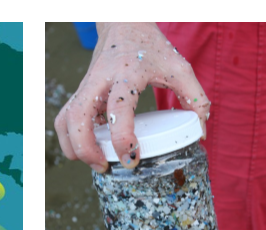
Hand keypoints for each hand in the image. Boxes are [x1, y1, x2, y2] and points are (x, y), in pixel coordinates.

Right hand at [54, 22, 209, 171]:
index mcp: (127, 73)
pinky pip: (65, 120)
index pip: (119, 108)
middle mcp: (99, 81)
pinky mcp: (79, 95)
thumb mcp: (178, 67)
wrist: (124, 27)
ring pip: (64, 121)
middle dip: (85, 148)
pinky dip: (72, 138)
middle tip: (103, 166)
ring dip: (72, 147)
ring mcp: (85, 88)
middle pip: (77, 118)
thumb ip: (194, 97)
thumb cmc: (150, 48)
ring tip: (93, 161)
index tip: (131, 157)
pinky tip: (91, 144)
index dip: (122, 137)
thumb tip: (200, 130)